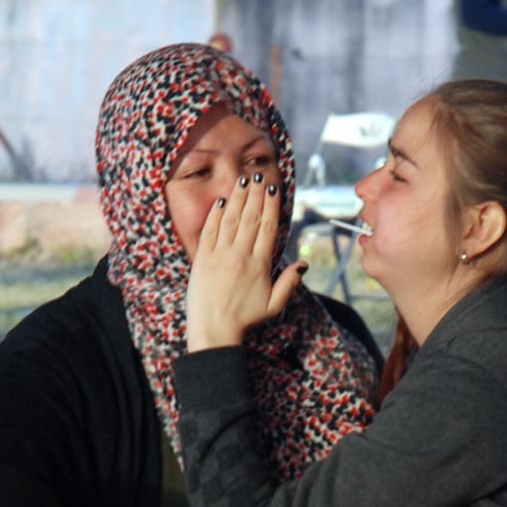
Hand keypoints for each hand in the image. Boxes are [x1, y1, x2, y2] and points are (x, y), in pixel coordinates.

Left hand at [185, 171, 307, 351]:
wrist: (214, 330)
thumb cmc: (245, 320)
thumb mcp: (274, 305)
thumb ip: (289, 283)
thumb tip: (304, 264)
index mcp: (259, 264)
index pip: (267, 227)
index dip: (271, 205)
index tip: (273, 189)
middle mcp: (240, 255)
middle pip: (250, 217)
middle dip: (255, 194)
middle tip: (258, 175)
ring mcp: (219, 254)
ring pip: (230, 218)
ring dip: (237, 197)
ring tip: (242, 180)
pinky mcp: (202, 257)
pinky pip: (210, 230)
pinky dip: (215, 213)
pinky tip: (220, 200)